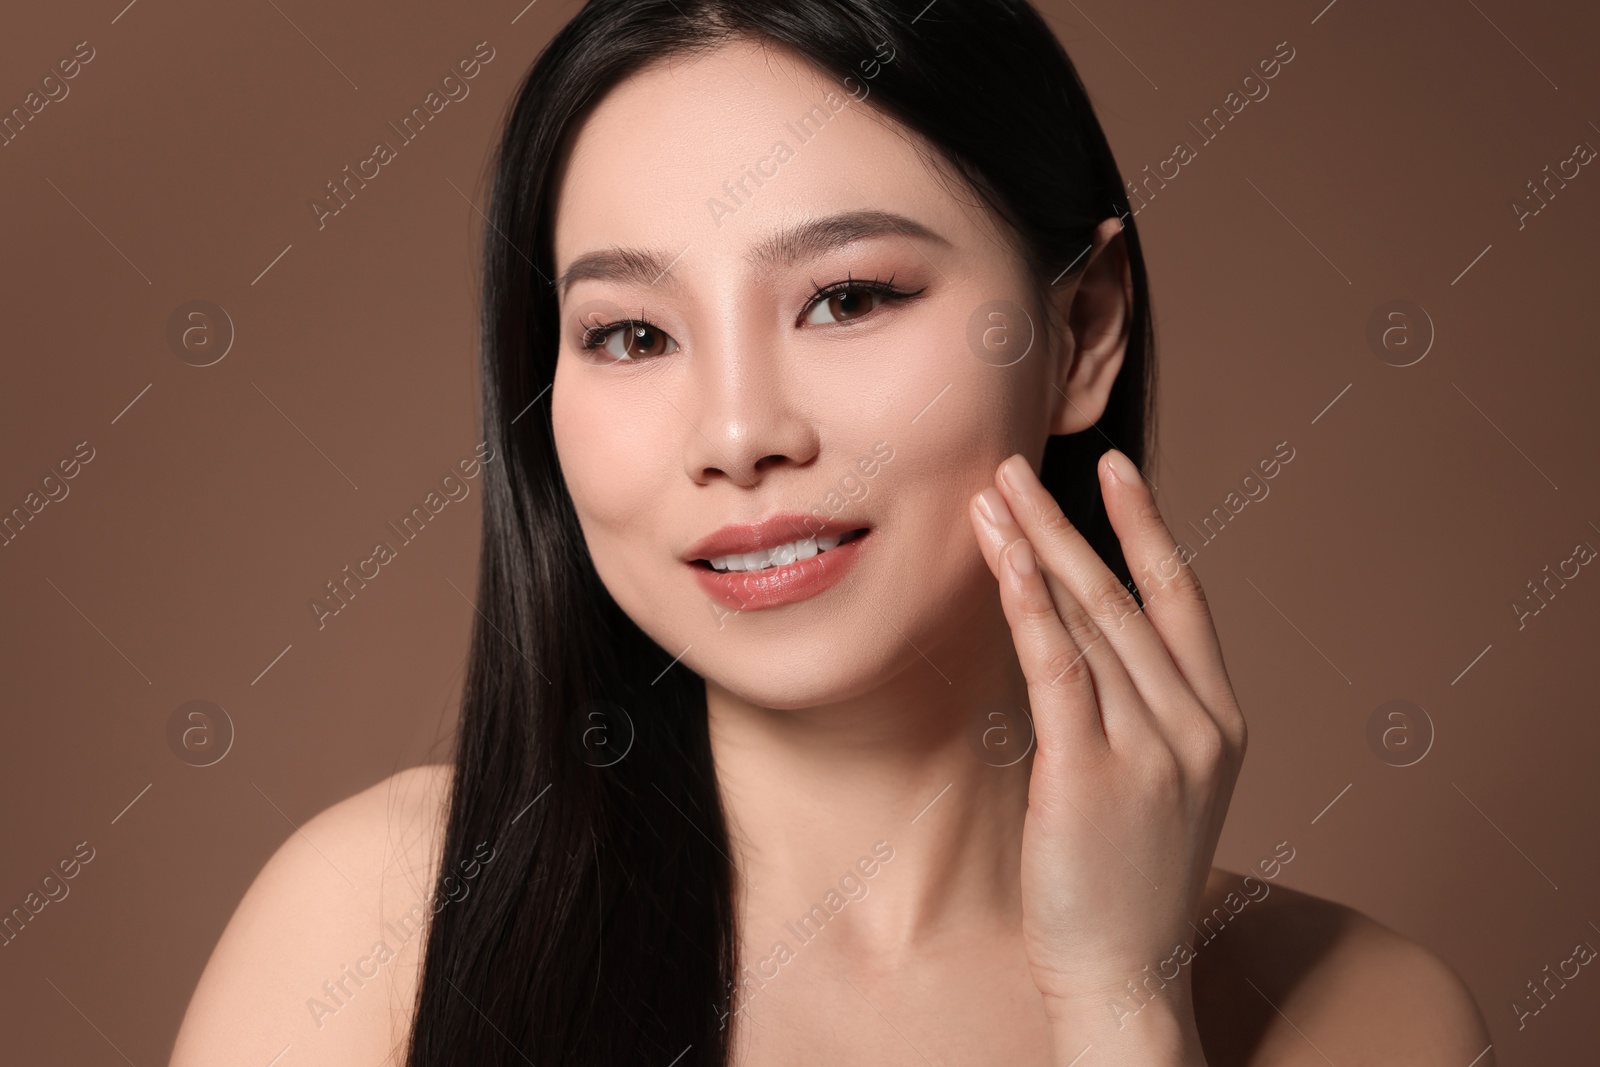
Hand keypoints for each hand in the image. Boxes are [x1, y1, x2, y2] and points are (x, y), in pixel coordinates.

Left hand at [968, 449, 1245, 1063]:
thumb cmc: (1126, 877)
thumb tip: (1075, 630)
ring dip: (1036, 549)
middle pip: (1125, 596)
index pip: (1181, 599)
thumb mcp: (1154, 780)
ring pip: (1090, 622)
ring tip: (991, 496)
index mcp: (1221, 721)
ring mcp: (1154, 749)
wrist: (1125, 975)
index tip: (1113, 468)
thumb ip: (1134, 707)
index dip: (1146, 526)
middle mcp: (1198, 724)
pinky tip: (1006, 560)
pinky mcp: (1093, 775)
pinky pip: (1059, 670)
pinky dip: (1030, 607)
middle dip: (1067, 522)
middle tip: (1015, 465)